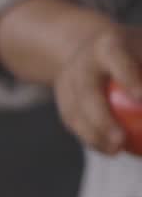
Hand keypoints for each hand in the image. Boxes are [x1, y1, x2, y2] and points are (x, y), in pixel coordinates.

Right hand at [53, 24, 141, 154]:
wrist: (86, 48)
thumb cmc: (136, 50)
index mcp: (108, 44)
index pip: (118, 61)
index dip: (130, 79)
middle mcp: (83, 63)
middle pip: (88, 94)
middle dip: (102, 120)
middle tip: (121, 142)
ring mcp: (68, 83)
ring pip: (77, 114)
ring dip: (94, 136)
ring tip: (117, 151)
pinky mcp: (62, 102)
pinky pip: (74, 124)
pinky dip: (91, 139)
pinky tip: (110, 150)